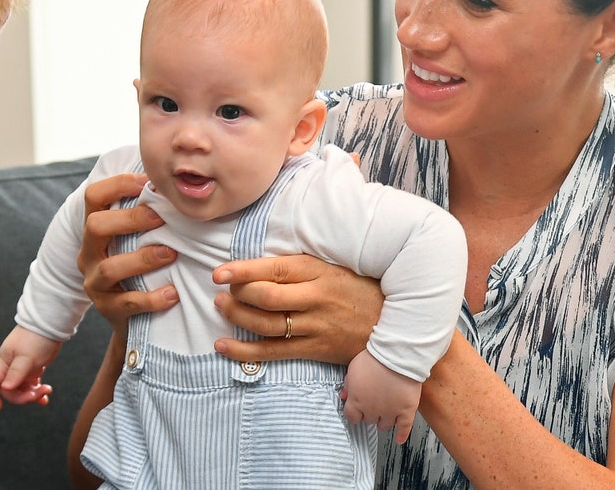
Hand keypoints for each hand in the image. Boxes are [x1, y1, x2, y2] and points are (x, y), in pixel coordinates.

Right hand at [0, 326, 58, 410]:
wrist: (51, 324)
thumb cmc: (37, 338)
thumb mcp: (27, 357)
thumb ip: (16, 373)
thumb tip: (5, 388)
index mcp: (4, 362)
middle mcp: (10, 367)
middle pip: (9, 390)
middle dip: (23, 396)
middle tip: (39, 393)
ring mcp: (21, 368)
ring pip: (21, 389)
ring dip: (33, 394)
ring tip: (47, 390)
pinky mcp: (32, 368)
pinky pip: (31, 385)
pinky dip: (37, 391)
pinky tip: (46, 395)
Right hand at [78, 172, 177, 332]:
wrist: (132, 320)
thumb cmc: (141, 268)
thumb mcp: (136, 239)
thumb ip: (147, 214)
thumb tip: (176, 182)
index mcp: (95, 230)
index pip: (94, 196)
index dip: (118, 184)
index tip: (148, 182)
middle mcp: (89, 253)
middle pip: (95, 226)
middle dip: (130, 219)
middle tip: (161, 218)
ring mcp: (95, 282)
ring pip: (110, 267)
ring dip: (143, 259)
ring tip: (171, 254)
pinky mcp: (107, 309)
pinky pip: (127, 302)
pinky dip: (152, 298)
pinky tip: (173, 294)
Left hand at [210, 254, 382, 364]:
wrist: (395, 324)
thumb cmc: (360, 289)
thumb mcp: (334, 267)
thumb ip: (301, 266)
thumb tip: (260, 262)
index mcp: (319, 272)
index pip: (274, 269)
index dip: (243, 271)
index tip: (220, 273)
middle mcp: (316, 298)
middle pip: (266, 297)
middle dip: (237, 294)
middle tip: (221, 291)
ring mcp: (315, 326)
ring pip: (266, 324)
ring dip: (237, 317)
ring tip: (221, 308)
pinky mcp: (315, 350)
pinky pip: (273, 352)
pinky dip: (244, 351)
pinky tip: (223, 346)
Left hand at [341, 350, 420, 443]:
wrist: (396, 355)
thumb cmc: (374, 359)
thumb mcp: (353, 368)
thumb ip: (348, 385)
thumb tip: (344, 396)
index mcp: (357, 401)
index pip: (352, 417)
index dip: (355, 414)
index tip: (357, 411)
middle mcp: (372, 410)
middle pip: (369, 420)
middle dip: (370, 414)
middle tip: (374, 406)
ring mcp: (390, 412)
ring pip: (384, 425)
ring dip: (383, 421)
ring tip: (385, 415)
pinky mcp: (406, 411)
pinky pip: (404, 428)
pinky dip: (402, 435)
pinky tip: (399, 439)